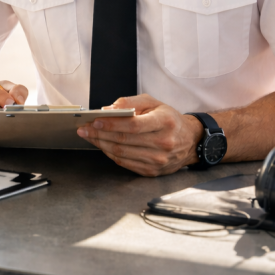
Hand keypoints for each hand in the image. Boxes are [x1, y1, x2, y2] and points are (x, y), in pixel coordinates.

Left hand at [76, 94, 203, 175]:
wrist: (190, 141)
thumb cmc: (169, 119)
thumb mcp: (153, 102)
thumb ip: (130, 103)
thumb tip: (108, 110)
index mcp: (164, 122)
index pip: (133, 125)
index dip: (111, 124)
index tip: (94, 121)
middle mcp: (163, 143)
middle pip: (124, 140)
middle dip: (99, 134)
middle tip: (84, 129)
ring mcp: (158, 160)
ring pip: (122, 153)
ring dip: (101, 145)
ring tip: (89, 137)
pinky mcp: (152, 171)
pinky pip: (125, 163)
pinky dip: (110, 154)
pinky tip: (102, 146)